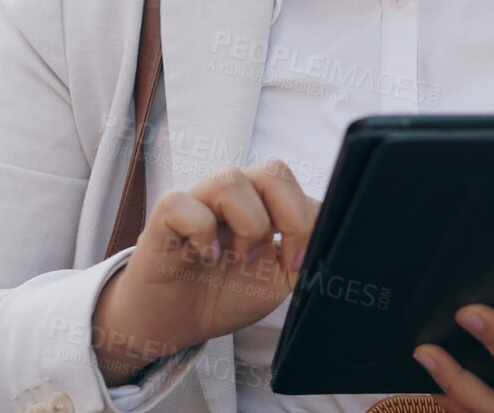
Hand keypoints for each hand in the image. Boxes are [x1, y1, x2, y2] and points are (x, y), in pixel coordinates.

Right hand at [90, 159, 318, 383]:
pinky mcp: (163, 219)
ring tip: (238, 258)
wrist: (174, 323)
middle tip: (281, 257)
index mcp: (262, 205)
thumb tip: (329, 230)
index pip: (296, 186)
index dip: (306, 221)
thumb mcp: (277, 280)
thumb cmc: (223, 295)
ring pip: (230, 180)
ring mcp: (197, 202)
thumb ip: (304, 252)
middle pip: (272, 170)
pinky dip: (201, 231)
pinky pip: (183, 204)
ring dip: (247, 225)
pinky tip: (205, 256)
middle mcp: (232, 196)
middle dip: (289, 215)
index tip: (298, 263)